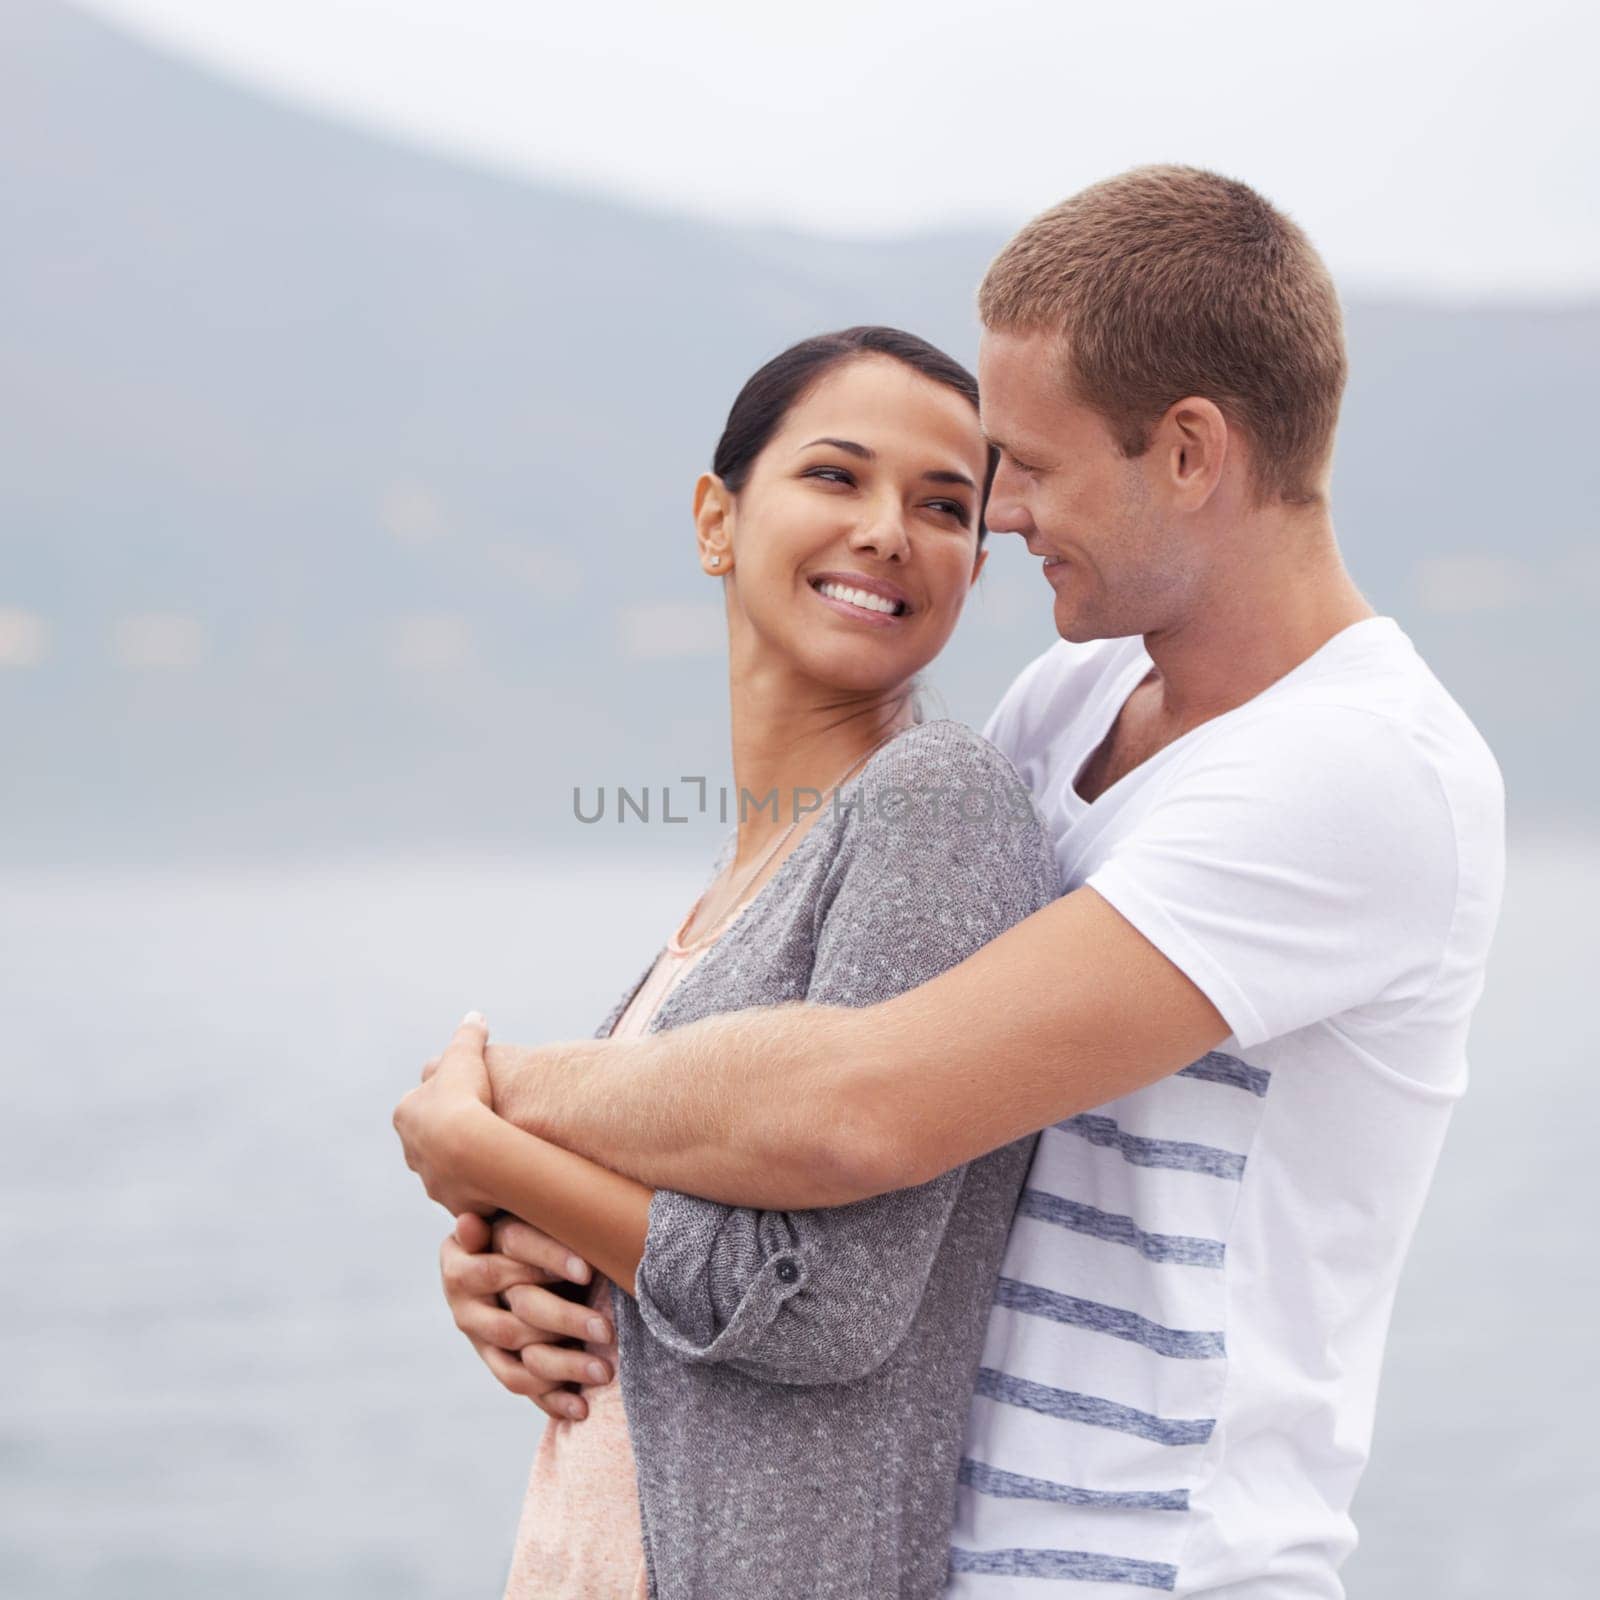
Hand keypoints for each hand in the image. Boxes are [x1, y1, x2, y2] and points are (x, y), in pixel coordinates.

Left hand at [394, 1011, 496, 1215]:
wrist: (472, 1151)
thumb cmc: (464, 1098)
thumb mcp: (465, 1056)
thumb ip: (468, 1035)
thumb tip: (475, 1016)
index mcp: (406, 1115)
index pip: (420, 1103)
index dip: (444, 1096)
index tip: (465, 1093)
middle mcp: (412, 1151)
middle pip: (429, 1140)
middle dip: (449, 1134)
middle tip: (480, 1124)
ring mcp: (431, 1180)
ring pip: (447, 1170)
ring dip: (464, 1163)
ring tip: (494, 1154)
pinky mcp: (454, 1204)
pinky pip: (468, 1194)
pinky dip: (481, 1187)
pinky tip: (502, 1177)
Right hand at [441, 1211, 610, 1421]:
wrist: (506, 1256)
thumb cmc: (520, 1224)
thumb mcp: (513, 1214)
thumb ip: (506, 1218)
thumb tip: (468, 1222)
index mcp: (459, 1262)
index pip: (502, 1267)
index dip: (545, 1264)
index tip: (587, 1269)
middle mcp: (463, 1305)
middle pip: (514, 1323)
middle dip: (565, 1323)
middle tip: (607, 1328)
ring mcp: (479, 1340)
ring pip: (520, 1363)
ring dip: (565, 1367)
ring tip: (606, 1370)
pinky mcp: (496, 1363)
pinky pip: (522, 1388)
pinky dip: (553, 1399)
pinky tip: (582, 1405)